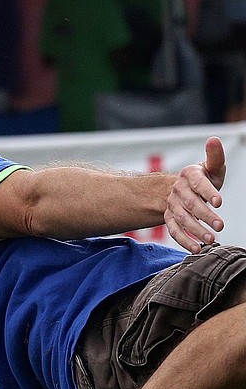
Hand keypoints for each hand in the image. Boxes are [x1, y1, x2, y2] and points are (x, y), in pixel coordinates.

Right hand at [164, 137, 225, 252]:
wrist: (181, 190)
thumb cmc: (202, 179)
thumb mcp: (210, 168)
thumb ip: (215, 157)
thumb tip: (214, 139)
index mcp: (189, 175)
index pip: (197, 182)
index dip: (207, 191)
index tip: (219, 201)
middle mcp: (178, 189)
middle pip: (190, 203)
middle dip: (204, 214)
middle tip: (220, 225)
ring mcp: (173, 205)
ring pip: (182, 218)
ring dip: (196, 229)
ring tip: (211, 240)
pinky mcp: (170, 218)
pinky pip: (174, 230)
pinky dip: (184, 240)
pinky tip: (196, 249)